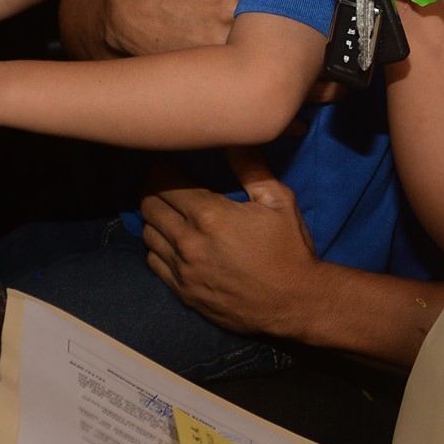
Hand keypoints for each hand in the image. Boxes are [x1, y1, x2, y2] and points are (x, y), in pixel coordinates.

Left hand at [139, 148, 318, 336]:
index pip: (165, 183)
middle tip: (165, 185)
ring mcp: (183, 270)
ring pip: (148, 234)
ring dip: (153, 219)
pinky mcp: (183, 292)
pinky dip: (157, 248)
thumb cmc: (289, 249)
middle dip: (154, 190)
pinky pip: (154, 263)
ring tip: (167, 212)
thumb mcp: (280, 202)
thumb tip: (235, 140)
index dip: (162, 170)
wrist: (295, 303)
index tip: (167, 165)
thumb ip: (252, 168)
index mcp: (209, 215)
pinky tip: (170, 242)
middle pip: (149, 206)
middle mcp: (188, 242)